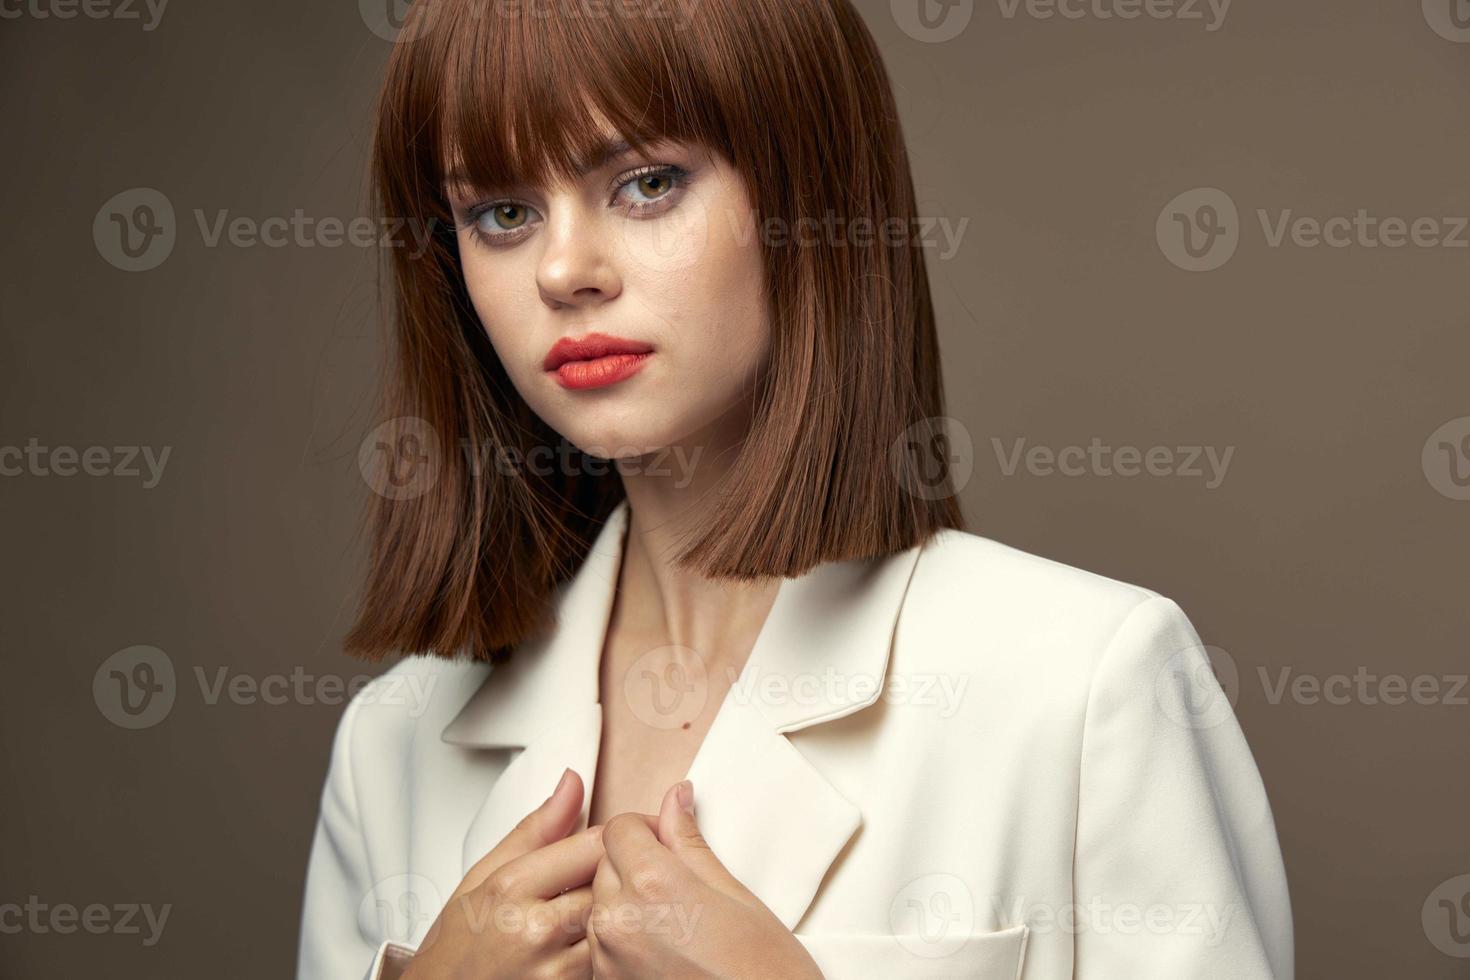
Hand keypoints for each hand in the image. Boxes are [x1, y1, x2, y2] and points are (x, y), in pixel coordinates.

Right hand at [403, 768, 598, 979]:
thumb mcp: (484, 874)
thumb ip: (537, 828)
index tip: (621, 837)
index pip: (594, 845)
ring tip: (598, 908)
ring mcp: (553, 970)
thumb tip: (572, 783)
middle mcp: (535, 930)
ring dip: (615, 911)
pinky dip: (605, 947)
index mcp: (512, 887)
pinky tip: (586, 940)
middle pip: (611, 883)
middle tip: (613, 873)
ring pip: (615, 923)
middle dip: (618, 873)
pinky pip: (606, 960)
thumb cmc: (457, 944)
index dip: (617, 837)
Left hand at [587, 780, 823, 979]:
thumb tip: (676, 800)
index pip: (619, 828)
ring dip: (627, 900)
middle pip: (605, 863)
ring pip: (600, 903)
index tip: (669, 839)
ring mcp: (609, 958)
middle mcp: (620, 920)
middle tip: (680, 880)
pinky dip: (624, 936)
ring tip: (676, 919)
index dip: (646, 828)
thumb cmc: (764, 973)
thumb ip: (690, 843)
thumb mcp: (735, 894)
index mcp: (653, 885)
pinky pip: (602, 942)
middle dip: (635, 861)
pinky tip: (665, 946)